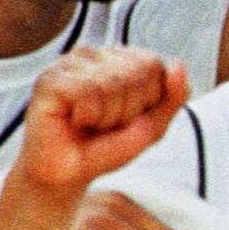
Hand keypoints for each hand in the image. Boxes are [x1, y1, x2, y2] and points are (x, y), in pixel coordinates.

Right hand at [16, 47, 188, 191]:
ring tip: (90, 123)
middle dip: (127, 110)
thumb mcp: (151, 127)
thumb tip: (179, 66)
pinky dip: (86, 116)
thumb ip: (172, 98)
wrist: (68, 175)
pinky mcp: (49, 78)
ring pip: (110, 82)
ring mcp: (70, 63)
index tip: (127, 118)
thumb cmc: (105, 147)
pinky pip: (85, 92)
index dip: (147, 101)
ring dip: (105, 116)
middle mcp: (96, 54)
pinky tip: (74, 120)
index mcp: (122, 59)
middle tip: (105, 124)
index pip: (154, 65)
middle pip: (135, 72)